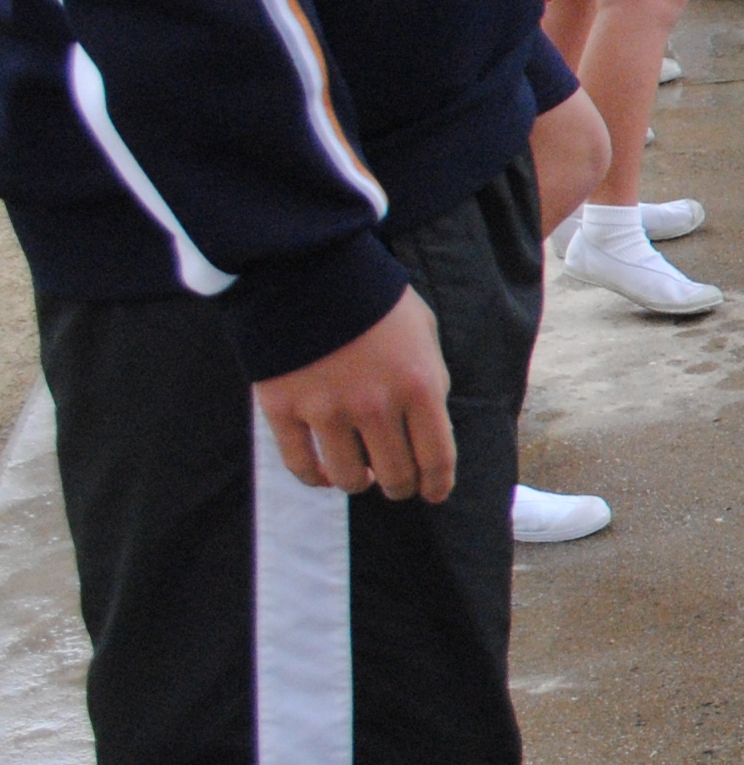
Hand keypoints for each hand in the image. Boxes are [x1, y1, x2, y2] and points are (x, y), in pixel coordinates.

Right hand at [253, 291, 454, 501]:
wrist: (308, 270)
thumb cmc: (376, 300)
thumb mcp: (424, 334)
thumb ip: (431, 382)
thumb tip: (430, 428)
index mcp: (420, 386)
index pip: (437, 458)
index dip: (438, 484)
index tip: (434, 494)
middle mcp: (376, 406)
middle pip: (395, 474)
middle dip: (401, 487)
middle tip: (397, 485)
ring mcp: (327, 410)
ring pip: (349, 478)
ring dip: (359, 484)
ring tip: (362, 478)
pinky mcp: (284, 409)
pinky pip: (302, 465)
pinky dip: (316, 478)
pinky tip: (325, 475)